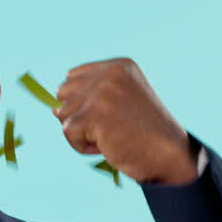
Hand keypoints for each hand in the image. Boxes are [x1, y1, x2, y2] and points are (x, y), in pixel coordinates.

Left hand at [52, 57, 197, 184]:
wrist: (168, 155)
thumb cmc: (143, 133)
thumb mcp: (120, 102)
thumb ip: (90, 96)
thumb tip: (53, 107)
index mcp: (118, 66)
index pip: (73, 77)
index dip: (83, 102)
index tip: (111, 115)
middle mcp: (109, 74)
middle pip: (63, 94)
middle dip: (79, 116)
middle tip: (110, 128)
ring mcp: (101, 93)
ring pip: (63, 114)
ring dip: (82, 133)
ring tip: (110, 136)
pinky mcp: (94, 115)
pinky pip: (67, 132)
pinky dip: (82, 146)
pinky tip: (107, 145)